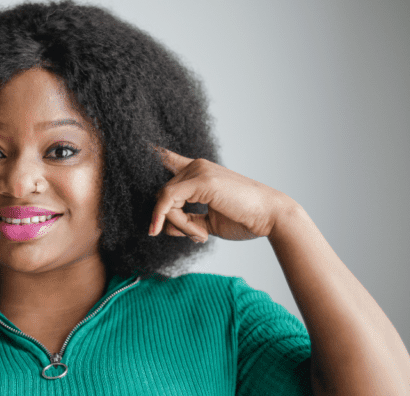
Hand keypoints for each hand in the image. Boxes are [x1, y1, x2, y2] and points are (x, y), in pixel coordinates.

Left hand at [149, 147, 295, 241]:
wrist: (271, 218)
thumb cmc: (244, 219)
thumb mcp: (207, 222)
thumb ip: (185, 221)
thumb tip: (161, 227)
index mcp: (199, 172)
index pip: (168, 158)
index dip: (152, 153)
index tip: (138, 144)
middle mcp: (196, 166)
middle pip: (162, 194)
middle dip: (171, 221)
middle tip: (197, 236)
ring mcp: (198, 170)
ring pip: (163, 199)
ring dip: (177, 224)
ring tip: (201, 235)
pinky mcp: (201, 179)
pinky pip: (168, 201)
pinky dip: (176, 221)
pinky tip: (197, 234)